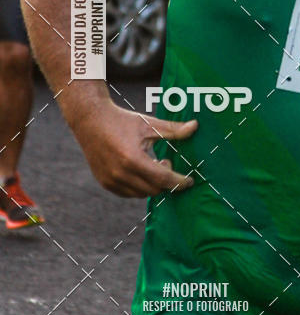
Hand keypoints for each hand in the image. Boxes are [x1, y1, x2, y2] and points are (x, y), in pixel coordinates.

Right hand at [71, 100, 197, 196]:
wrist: (90, 120)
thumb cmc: (122, 120)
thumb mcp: (149, 123)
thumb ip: (173, 129)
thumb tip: (195, 127)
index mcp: (133, 159)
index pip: (163, 179)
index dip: (179, 182)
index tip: (190, 181)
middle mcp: (121, 174)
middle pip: (154, 190)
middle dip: (167, 181)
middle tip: (167, 162)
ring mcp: (111, 180)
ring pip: (141, 193)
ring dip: (153, 185)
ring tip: (154, 164)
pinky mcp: (104, 182)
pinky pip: (128, 193)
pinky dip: (139, 187)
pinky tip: (142, 171)